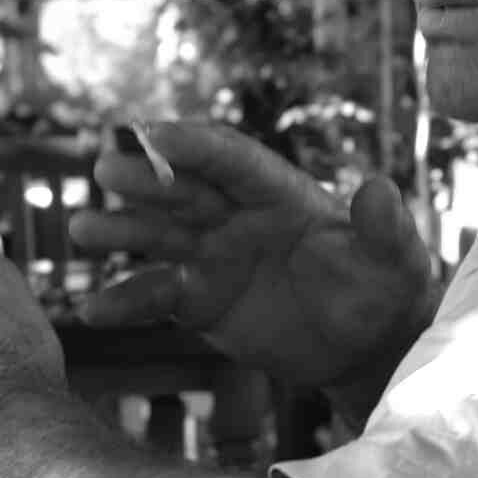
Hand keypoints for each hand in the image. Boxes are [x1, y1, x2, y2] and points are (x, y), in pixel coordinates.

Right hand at [71, 123, 437, 390]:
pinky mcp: (202, 301)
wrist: (365, 344)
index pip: (232, 158)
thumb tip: (380, 188)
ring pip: (160, 236)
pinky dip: (127, 300)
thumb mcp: (394, 260)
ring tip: (83, 228)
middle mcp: (239, 216)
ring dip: (122, 230)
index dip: (194, 145)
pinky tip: (92, 309)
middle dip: (148, 179)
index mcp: (280, 192)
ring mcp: (215, 256)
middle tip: (106, 169)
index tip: (153, 132)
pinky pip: (158, 295)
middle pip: (186, 190)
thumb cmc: (384, 289)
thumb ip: (384, 227)